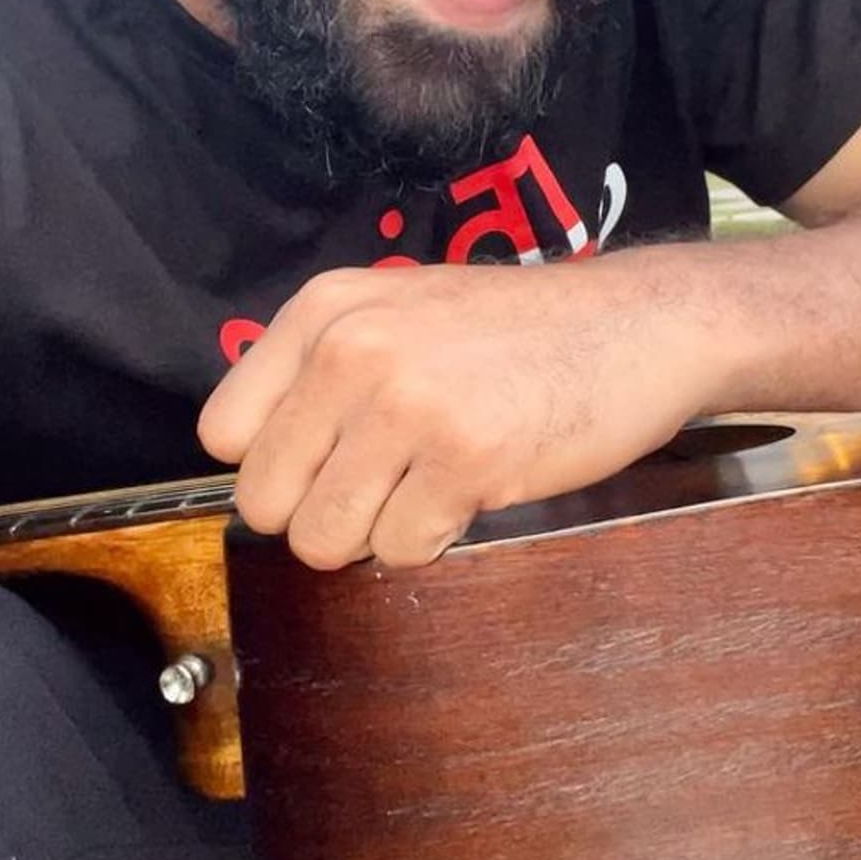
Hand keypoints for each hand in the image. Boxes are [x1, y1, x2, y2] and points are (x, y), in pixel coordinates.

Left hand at [197, 251, 702, 570]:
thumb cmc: (516, 330)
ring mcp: (407, 402)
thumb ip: (322, 367)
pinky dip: (435, 538)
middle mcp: (352, 348)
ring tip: (431, 483)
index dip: (274, 464)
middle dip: (322, 511)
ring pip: (324, 539)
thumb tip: (259, 463)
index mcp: (324, 308)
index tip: (325, 462)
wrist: (636, 324)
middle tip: (385, 484)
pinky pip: (401, 550)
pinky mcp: (465, 457)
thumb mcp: (399, 310)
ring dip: (377, 531)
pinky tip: (474, 487)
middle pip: (265, 501)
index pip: (223, 432)